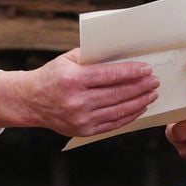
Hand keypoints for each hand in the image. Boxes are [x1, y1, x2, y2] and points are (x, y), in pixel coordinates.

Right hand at [0, 48, 158, 136]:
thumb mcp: (68, 60)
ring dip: (139, 102)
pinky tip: (139, 107)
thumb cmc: (52, 76)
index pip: (110, 75)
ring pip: (118, 110)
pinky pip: (113, 124)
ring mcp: (81, 118)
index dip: (131, 72)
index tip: (146, 69)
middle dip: (140, 87)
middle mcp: (77, 101)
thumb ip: (92, 57)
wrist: (31, 101)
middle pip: (117, 94)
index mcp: (73, 79)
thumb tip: (120, 55)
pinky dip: (129, 116)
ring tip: (151, 94)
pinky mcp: (84, 130)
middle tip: (154, 81)